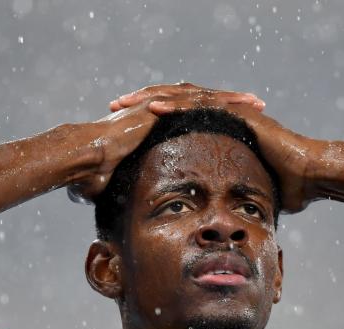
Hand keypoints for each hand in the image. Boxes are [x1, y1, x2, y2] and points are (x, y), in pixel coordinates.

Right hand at [70, 83, 267, 203]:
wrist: (86, 161)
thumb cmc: (96, 176)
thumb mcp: (121, 185)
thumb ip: (130, 192)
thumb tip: (124, 216)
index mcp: (157, 127)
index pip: (194, 121)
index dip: (218, 122)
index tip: (241, 127)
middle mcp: (160, 112)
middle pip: (203, 105)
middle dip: (230, 105)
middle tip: (257, 107)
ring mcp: (158, 106)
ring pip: (202, 98)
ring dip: (230, 99)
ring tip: (255, 102)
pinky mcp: (158, 107)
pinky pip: (193, 101)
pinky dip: (216, 101)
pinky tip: (236, 103)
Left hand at [109, 83, 323, 213]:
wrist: (310, 177)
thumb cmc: (288, 189)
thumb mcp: (251, 194)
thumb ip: (234, 201)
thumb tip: (222, 227)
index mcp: (221, 131)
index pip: (179, 119)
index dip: (151, 120)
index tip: (125, 125)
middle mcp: (224, 116)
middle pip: (175, 102)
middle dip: (143, 102)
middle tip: (114, 106)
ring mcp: (231, 112)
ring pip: (184, 98)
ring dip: (152, 99)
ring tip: (126, 103)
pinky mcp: (239, 114)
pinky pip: (203, 106)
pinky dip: (178, 106)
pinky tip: (155, 108)